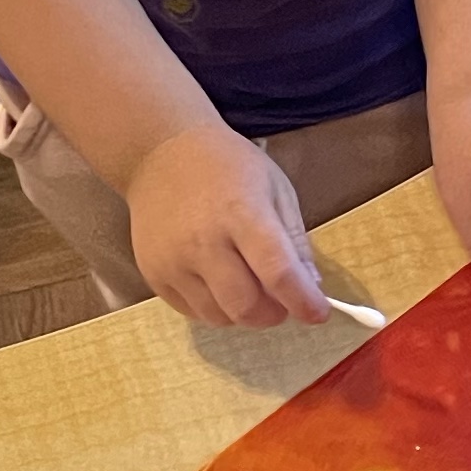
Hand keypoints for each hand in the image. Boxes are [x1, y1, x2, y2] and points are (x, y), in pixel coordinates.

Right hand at [127, 123, 329, 326]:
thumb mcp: (274, 188)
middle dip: (273, 314)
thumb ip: (294, 239)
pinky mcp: (152, 274)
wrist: (160, 153)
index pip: (277, 271)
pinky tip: (218, 281)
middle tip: (280, 301)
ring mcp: (172, 261)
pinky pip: (192, 312)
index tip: (317, 313)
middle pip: (245, 306)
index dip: (303, 300)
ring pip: (218, 317)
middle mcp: (203, 241)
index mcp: (241, 212)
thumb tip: (310, 286)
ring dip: (243, 312)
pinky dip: (214, 307)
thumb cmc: (225, 166)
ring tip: (247, 285)